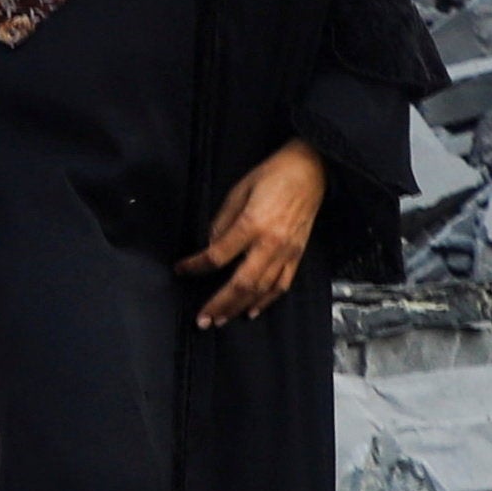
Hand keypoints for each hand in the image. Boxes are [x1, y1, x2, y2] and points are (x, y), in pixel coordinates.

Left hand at [182, 140, 328, 328]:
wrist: (309, 170)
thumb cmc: (272, 175)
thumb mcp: (239, 190)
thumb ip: (223, 221)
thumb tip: (210, 246)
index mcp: (252, 224)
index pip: (218, 255)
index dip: (196, 266)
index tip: (181, 270)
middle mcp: (270, 243)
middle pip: (241, 283)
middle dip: (219, 304)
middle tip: (202, 320)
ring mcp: (286, 252)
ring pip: (260, 290)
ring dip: (239, 308)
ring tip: (221, 320)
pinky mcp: (297, 255)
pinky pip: (281, 285)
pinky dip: (266, 301)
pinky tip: (251, 311)